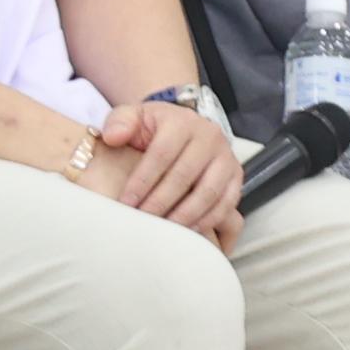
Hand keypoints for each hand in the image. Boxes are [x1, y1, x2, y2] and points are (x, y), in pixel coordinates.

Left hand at [100, 95, 243, 244]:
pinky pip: (226, 203)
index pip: (161, 153)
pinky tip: (187, 232)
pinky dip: (208, 220)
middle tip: (141, 222)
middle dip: (160, 203)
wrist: (181, 129)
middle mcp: (209, 136)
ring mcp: (226, 156)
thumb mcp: (134, 117)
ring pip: (208, 192)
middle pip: (184, 175)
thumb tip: (114, 136)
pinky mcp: (236, 176)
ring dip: (184, 216)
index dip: (142, 181)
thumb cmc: (153, 129)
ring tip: (163, 232)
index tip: (126, 203)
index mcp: (182, 121)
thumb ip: (119, 122)